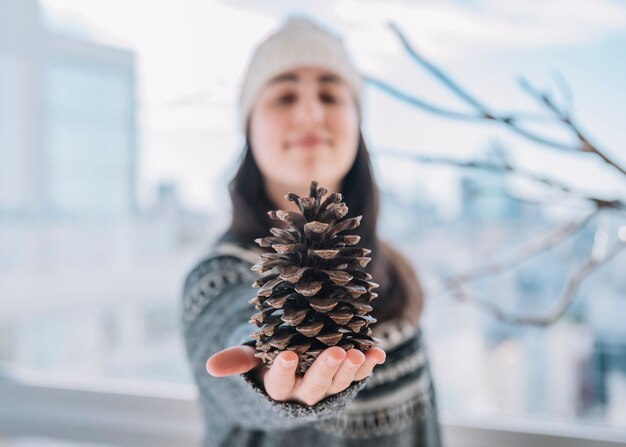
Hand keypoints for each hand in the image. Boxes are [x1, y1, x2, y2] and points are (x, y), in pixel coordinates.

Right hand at [206, 345, 385, 405]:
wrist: (290, 371)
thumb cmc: (266, 360)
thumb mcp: (251, 359)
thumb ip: (237, 361)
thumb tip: (210, 366)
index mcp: (278, 387)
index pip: (279, 383)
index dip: (283, 371)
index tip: (286, 355)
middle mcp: (304, 392)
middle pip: (316, 386)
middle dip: (326, 370)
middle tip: (336, 352)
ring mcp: (327, 388)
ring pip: (339, 383)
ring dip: (351, 369)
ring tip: (359, 353)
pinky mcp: (344, 381)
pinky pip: (358, 375)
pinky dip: (369, 365)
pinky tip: (377, 353)